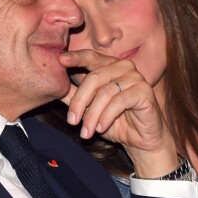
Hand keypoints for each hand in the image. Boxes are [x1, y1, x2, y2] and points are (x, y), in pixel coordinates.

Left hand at [59, 50, 178, 177]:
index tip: (60, 59)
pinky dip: (107, 116)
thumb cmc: (116, 122)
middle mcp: (124, 67)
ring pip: (105, 92)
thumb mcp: (90, 109)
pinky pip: (119, 101)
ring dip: (92, 115)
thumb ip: (74, 96)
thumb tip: (53, 85)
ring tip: (86, 132)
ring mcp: (136, 77)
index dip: (76, 57)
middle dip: (79, 101)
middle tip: (72, 121)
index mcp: (110, 66)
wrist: (141, 140)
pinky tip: (101, 128)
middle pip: (94, 77)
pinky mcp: (144, 91)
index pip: (91, 57)